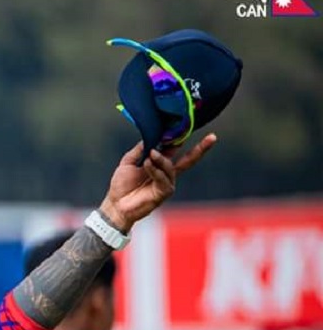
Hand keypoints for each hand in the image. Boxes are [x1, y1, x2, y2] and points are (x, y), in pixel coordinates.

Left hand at [98, 134, 216, 231]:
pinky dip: (155, 170)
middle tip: (213, 137)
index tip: (186, 125)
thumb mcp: (129, 162)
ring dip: (160, 159)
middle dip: (201, 149)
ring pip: (170, 166)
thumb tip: (150, 136)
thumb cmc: (121, 185)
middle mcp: (167, 173)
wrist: (116, 204)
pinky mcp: (163, 193)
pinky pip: (163, 178)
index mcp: (159, 164)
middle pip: (188, 159)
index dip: (180, 138)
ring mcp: (167, 183)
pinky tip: (147, 164)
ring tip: (151, 154)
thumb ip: (140, 149)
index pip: (175, 149)